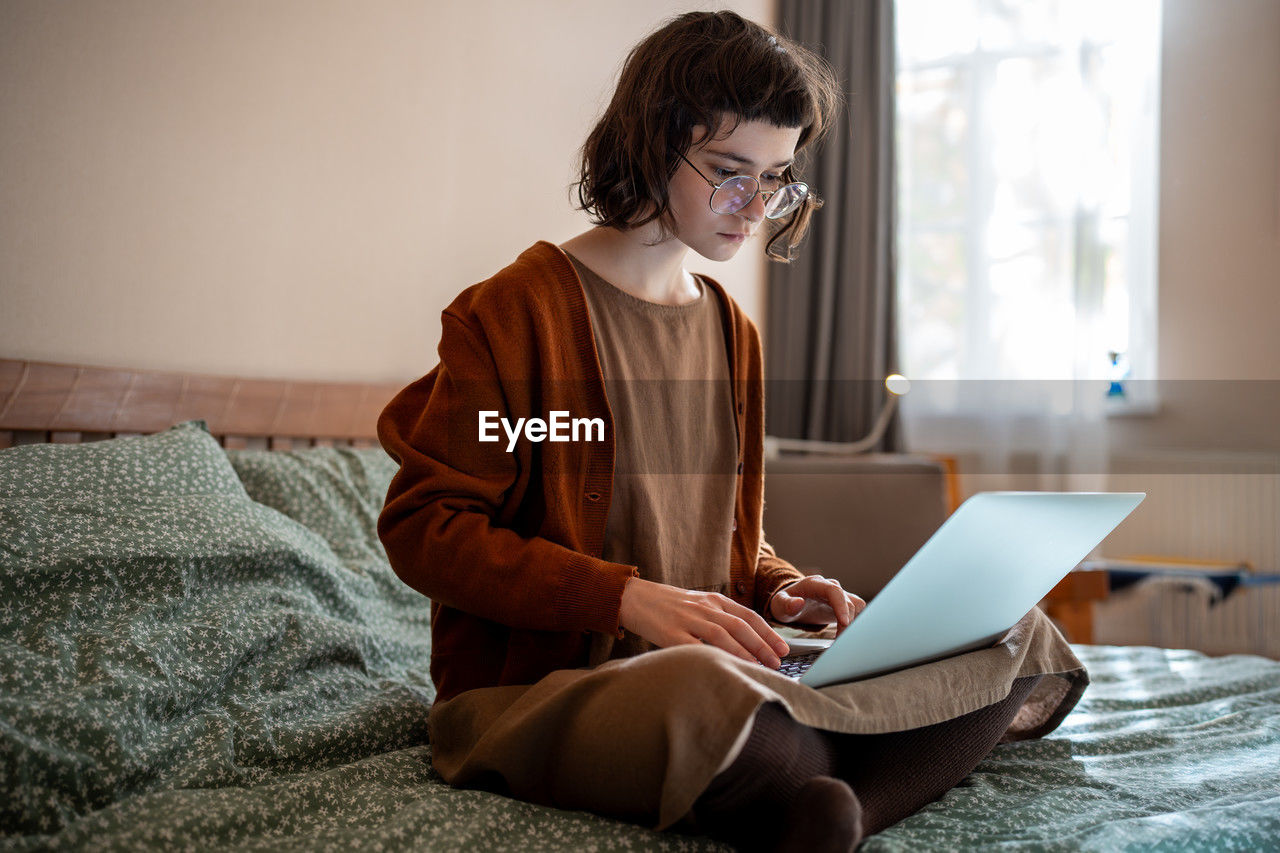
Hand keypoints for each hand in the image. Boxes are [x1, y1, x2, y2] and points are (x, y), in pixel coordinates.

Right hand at [618, 577, 790, 667]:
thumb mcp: (697, 604)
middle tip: (777, 663)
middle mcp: (704, 607)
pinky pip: (696, 647)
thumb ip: (718, 618)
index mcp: (713, 599)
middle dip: (762, 645)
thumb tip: (747, 644)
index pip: (749, 615)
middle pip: (740, 626)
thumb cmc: (667, 605)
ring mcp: (687, 619)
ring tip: (758, 668)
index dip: (768, 633)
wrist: (631, 596)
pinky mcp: (670, 632)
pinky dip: (713, 657)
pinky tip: (724, 668)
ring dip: (744, 653)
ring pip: (722, 635)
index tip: (783, 649)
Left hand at [769, 575, 865, 634]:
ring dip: (853, 624)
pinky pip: (857, 612)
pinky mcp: (844, 605)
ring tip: (841, 640)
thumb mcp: (779, 604)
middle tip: (840, 640)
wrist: (791, 604)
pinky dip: (855, 624)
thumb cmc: (785, 603)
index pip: (834, 591)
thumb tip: (798, 603)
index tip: (844, 622)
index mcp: (815, 584)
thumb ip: (786, 603)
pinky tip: (846, 636)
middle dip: (847, 622)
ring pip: (856, 607)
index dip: (842, 606)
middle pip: (848, 601)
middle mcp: (830, 587)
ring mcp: (839, 595)